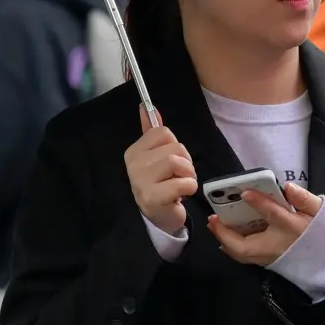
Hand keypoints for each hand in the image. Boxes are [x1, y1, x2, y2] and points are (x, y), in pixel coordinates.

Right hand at [126, 105, 196, 234]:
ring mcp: (141, 181)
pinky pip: (184, 183)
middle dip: (186, 162)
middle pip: (175, 147)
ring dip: (189, 174)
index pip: (164, 132)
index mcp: (134, 151)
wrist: (159, 218)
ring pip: (179, 162)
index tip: (172, 161)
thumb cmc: (160, 185)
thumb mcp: (156, 157)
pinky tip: (182, 195)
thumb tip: (146, 106)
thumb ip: (152, 132)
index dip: (175, 146)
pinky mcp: (153, 198)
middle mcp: (133, 165)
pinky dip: (190, 187)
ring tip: (182, 185)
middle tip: (179, 176)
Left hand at [208, 181, 322, 265]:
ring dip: (225, 240)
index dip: (258, 202)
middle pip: (244, 246)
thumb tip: (287, 187)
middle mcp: (277, 246)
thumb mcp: (318, 211)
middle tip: (213, 217)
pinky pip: (245, 257)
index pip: (273, 214)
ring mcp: (270, 258)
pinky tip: (226, 239)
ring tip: (215, 225)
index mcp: (292, 229)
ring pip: (241, 254)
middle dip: (225, 232)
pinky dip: (232, 248)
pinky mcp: (268, 263)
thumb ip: (304, 199)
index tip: (245, 191)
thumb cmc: (322, 232)